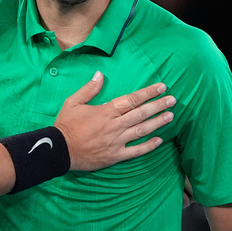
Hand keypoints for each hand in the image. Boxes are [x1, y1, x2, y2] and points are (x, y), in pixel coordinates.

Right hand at [54, 71, 174, 170]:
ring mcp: (116, 141)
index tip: (161, 87)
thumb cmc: (65, 125)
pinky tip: (160, 140)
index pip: (132, 99)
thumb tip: (100, 74)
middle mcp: (114, 125)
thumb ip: (89, 89)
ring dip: (158, 122)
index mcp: (106, 111)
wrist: (58, 151)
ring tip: (170, 116)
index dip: (148, 92)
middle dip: (158, 105)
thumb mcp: (73, 102)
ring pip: (142, 130)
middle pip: (141, 113)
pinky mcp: (115, 156)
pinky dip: (148, 146)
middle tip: (172, 100)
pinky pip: (136, 151)